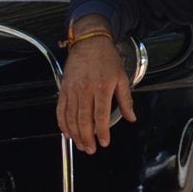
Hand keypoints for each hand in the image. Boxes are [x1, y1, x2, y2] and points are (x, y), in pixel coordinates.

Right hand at [57, 31, 134, 152]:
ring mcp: (73, 89)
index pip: (101, 115)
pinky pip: (61, 109)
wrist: (90, 41)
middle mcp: (86, 90)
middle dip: (87, 138)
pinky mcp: (64, 88)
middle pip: (84, 120)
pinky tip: (67, 132)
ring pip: (71, 117)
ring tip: (80, 144)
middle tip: (90, 149)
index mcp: (102, 88)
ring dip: (75, 134)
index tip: (104, 142)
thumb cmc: (107, 58)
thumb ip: (126, 100)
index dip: (102, 132)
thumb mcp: (121, 78)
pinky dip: (62, 123)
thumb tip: (131, 118)